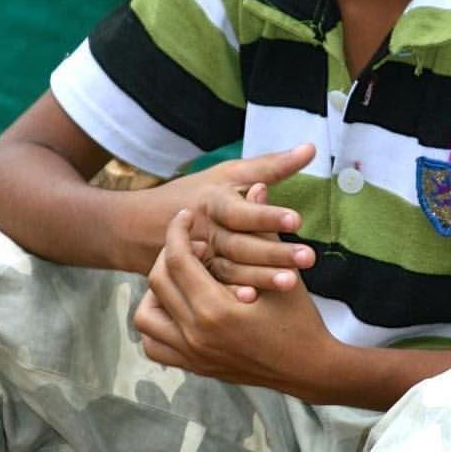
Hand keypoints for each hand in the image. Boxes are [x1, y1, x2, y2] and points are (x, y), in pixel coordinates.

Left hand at [134, 205, 334, 396]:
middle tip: (188, 243)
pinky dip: (158, 324)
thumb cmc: (299, 319)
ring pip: (146, 317)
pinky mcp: (194, 366)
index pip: (177, 260)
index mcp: (215, 310)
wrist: (308, 369)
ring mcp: (192, 354)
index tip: (186, 217)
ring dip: (156, 292)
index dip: (177, 231)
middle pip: (157, 282)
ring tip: (180, 277)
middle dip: (168, 254)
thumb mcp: (284, 272)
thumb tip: (256, 187)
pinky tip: (179, 307)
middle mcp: (196, 335)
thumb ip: (264, 228)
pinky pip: (155, 345)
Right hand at [154, 143, 316, 299]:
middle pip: (240, 243)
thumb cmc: (197, 192)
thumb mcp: (229, 174)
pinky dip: (232, 294)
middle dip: (274, 252)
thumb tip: (311, 149)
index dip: (267, 215)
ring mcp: (198, 256)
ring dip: (260, 277)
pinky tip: (254, 302)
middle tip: (308, 258)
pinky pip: (214, 287)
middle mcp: (206, 229)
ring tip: (291, 283)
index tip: (297, 220)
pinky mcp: (193, 277)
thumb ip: (271, 166)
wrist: (140, 224)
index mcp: (214, 201)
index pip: (241, 210)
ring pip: (230, 269)